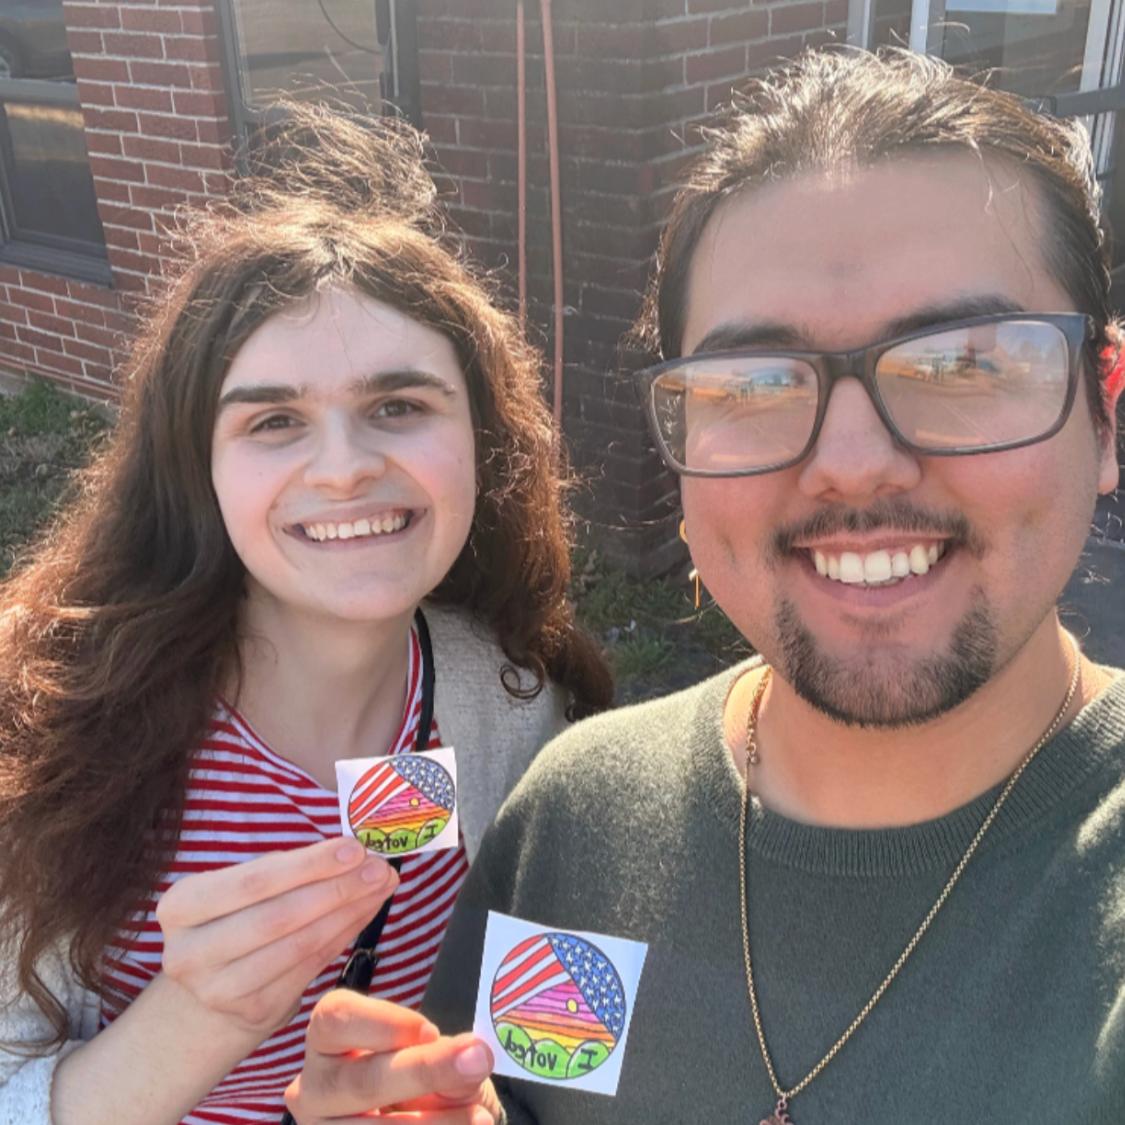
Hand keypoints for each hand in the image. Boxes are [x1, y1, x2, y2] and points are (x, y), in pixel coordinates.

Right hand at [155, 837, 395, 1036]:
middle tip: (379, 867)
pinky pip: (311, 967)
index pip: (255, 880)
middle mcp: (191, 952)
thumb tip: (353, 852)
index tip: (355, 848)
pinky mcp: (252, 1012)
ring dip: (349, 912)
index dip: (310, 865)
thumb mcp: (239, 888)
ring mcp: (220, 990)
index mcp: (182, 906)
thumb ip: (287, 869)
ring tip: (382, 885)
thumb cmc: (234, 919)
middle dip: (338, 888)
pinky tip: (366, 911)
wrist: (207, 994)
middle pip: (280, 916)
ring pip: (300, 945)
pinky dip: (345, 935)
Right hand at [285, 990, 499, 1123]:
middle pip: (359, 1081)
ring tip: (479, 1116)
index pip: (337, 1019)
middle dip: (422, 1073)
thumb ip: (447, 1054)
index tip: (431, 1031)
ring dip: (433, 1124)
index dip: (385, 1024)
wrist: (421, 1117)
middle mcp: (313, 1087)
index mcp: (327, 1038)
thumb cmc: (420, 1070)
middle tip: (477, 1062)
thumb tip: (472, 1058)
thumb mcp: (434, 1054)